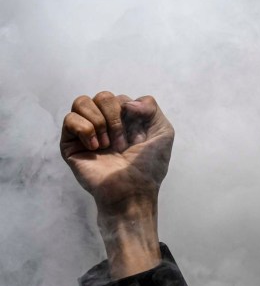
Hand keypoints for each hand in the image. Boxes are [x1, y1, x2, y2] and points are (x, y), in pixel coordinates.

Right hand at [60, 91, 173, 213]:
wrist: (132, 190)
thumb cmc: (149, 166)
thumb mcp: (164, 132)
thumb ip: (151, 107)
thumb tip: (127, 102)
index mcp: (124, 120)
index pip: (120, 98)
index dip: (130, 114)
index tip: (138, 137)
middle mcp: (104, 123)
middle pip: (102, 96)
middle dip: (115, 118)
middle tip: (121, 143)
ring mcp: (86, 133)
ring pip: (82, 102)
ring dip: (99, 122)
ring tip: (107, 145)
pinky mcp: (70, 144)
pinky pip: (69, 119)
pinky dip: (85, 130)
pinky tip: (95, 148)